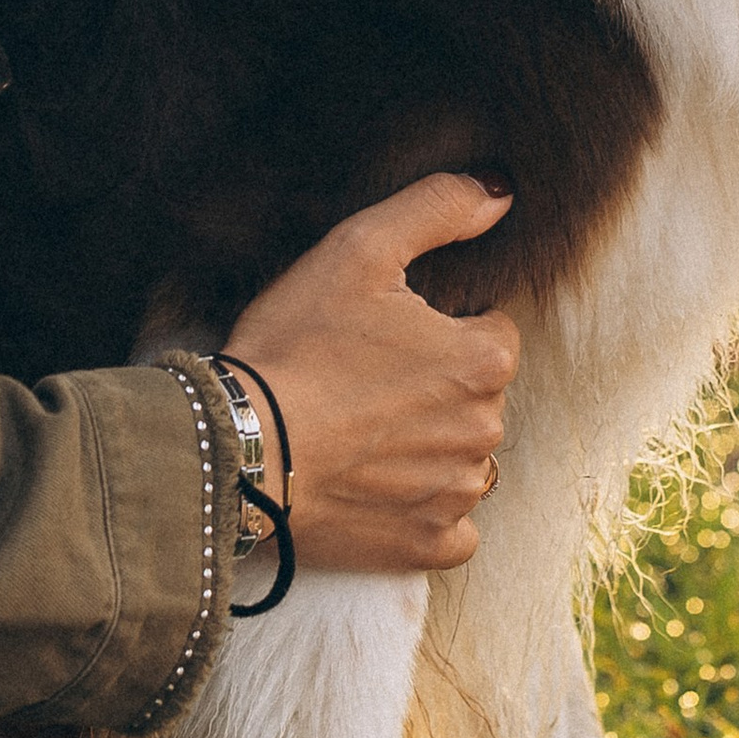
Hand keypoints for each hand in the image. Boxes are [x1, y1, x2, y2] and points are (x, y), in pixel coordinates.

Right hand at [224, 172, 519, 578]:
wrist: (237, 447)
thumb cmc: (297, 344)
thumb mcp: (360, 247)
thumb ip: (439, 208)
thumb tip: (501, 193)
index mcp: (482, 359)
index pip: (491, 332)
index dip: (440, 327)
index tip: (385, 335)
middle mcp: (485, 431)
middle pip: (478, 396)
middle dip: (436, 387)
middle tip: (365, 380)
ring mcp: (456, 494)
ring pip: (465, 458)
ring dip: (429, 447)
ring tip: (363, 432)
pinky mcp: (424, 545)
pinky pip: (453, 529)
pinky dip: (426, 511)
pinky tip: (382, 488)